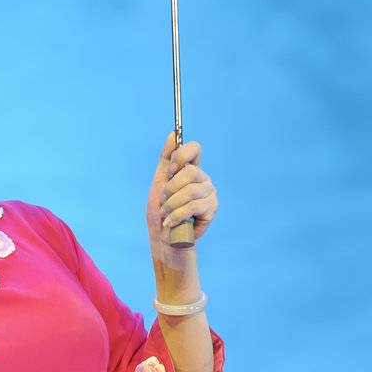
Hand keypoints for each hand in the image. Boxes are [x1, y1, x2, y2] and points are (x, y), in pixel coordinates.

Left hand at [146, 129, 218, 252]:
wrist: (164, 237)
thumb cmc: (161, 210)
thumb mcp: (159, 182)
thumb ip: (166, 159)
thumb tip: (173, 133)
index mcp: (191, 169)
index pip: (194, 149)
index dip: (180, 156)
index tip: (170, 171)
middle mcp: (203, 178)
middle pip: (190, 171)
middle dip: (170, 189)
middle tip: (163, 201)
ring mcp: (209, 193)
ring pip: (190, 191)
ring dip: (171, 205)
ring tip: (165, 215)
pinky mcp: (212, 209)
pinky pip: (192, 206)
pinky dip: (177, 216)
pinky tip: (171, 222)